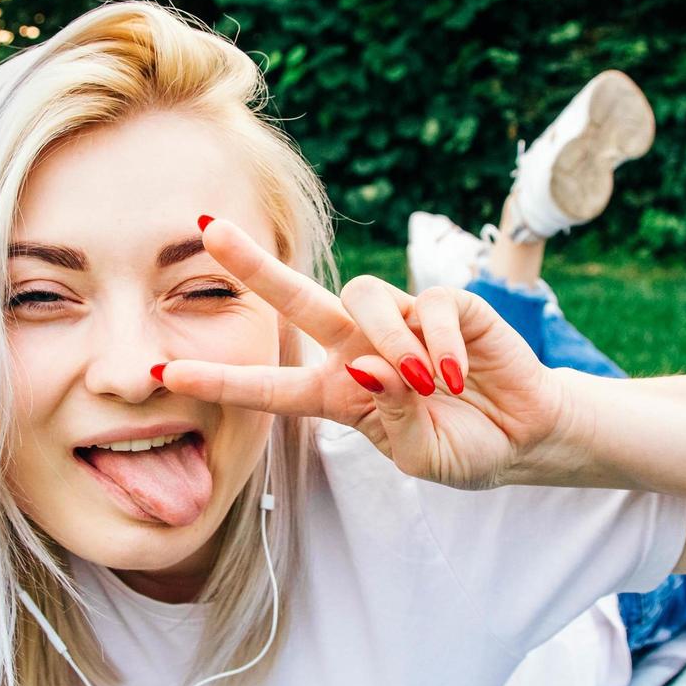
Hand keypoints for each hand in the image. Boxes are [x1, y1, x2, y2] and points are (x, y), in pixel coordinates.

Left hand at [154, 216, 569, 490]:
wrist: (523, 436)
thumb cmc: (462, 447)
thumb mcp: (420, 455)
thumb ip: (388, 416)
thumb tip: (367, 366)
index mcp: (338, 393)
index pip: (268, 386)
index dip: (218, 381)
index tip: (161, 374)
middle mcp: (359, 348)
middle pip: (297, 298)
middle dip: (252, 265)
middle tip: (208, 230)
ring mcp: (401, 320)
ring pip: (363, 298)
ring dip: (389, 340)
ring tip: (425, 384)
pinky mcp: (446, 305)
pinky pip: (429, 307)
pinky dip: (441, 344)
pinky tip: (457, 375)